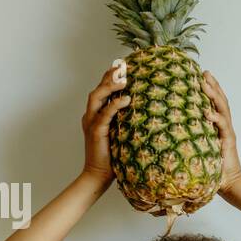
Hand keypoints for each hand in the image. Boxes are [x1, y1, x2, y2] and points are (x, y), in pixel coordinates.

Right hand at [81, 64, 130, 183]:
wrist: (99, 175)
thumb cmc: (114, 157)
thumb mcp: (123, 134)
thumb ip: (128, 121)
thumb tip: (148, 111)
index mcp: (97, 114)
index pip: (102, 90)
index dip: (110, 76)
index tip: (124, 65)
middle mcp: (92, 115)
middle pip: (98, 88)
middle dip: (109, 75)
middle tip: (123, 65)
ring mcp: (92, 123)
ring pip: (96, 97)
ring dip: (110, 86)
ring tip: (124, 79)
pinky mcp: (95, 132)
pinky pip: (104, 115)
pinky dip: (114, 105)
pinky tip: (126, 99)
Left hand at [199, 70, 240, 195]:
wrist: (228, 183)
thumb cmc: (212, 168)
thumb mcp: (199, 149)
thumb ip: (191, 138)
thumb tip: (170, 131)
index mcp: (218, 126)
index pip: (215, 103)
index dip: (210, 89)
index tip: (200, 76)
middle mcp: (224, 126)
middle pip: (220, 101)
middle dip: (213, 85)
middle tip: (204, 72)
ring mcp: (227, 132)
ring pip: (222, 109)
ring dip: (214, 95)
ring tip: (205, 83)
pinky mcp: (228, 141)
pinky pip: (222, 126)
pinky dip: (215, 117)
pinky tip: (207, 112)